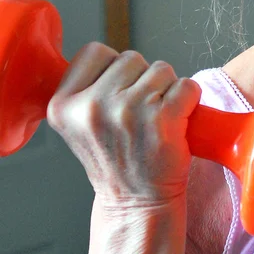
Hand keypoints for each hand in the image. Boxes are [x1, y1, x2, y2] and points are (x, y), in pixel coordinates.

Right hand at [47, 42, 200, 205]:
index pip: (95, 51)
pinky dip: (190, 100)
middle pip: (132, 57)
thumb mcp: (80, 124)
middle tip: (139, 115)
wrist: (137, 203)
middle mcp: (93, 105)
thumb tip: (111, 58)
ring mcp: (129, 110)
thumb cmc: (116, 161)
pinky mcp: (163, 118)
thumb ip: (88, 88)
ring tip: (155, 120)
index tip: (118, 94)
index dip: (114, 69)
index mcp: (64, 104)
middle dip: (142, 80)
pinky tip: (176, 123)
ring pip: (162, 69)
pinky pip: (187, 86)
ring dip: (166, 90)